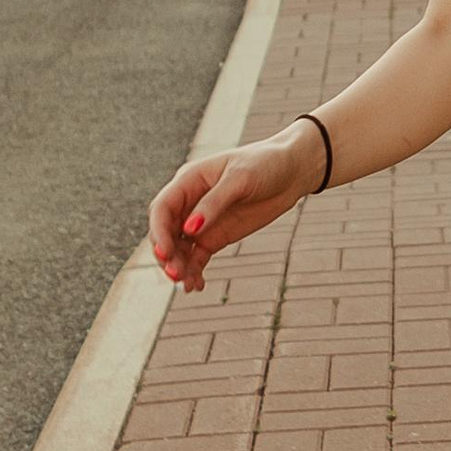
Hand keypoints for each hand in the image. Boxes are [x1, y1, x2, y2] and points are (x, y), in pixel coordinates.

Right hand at [148, 122, 322, 292]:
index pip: (162, 209)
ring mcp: (202, 221)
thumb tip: (189, 228)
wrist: (292, 171)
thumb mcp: (240, 179)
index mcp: (189, 181)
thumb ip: (214, 203)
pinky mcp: (215, 236)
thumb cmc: (265, 164)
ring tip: (188, 284)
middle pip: (166, 232)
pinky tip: (197, 285)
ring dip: (179, 267)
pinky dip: (193, 271)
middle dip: (167, 254)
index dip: (158, 232)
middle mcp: (190, 202)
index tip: (164, 253)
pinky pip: (196, 257)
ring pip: (179, 248)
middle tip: (176, 275)